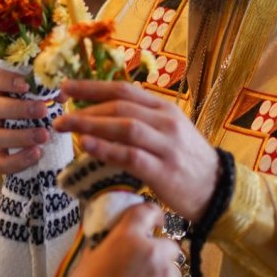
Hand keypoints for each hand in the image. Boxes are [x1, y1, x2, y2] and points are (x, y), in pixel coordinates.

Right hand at [0, 66, 50, 173]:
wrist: (41, 141)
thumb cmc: (41, 110)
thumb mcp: (47, 98)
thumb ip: (52, 92)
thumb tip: (62, 93)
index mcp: (1, 91)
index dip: (6, 80)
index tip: (26, 84)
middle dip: (19, 109)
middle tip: (43, 110)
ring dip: (20, 136)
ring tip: (44, 136)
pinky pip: (0, 162)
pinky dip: (18, 160)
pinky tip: (37, 153)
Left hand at [54, 80, 217, 222]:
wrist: (217, 190)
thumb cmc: (186, 160)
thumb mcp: (169, 131)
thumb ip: (141, 120)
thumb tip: (102, 114)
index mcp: (164, 108)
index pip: (124, 90)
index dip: (92, 87)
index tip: (65, 88)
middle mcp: (166, 122)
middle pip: (120, 106)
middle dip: (85, 107)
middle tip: (59, 112)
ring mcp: (166, 145)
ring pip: (124, 127)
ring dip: (91, 124)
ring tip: (65, 125)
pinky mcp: (164, 170)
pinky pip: (131, 156)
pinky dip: (107, 149)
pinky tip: (86, 146)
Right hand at [64, 202, 184, 276]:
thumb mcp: (87, 264)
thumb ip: (101, 249)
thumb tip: (103, 245)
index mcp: (127, 237)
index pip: (146, 211)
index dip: (152, 214)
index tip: (154, 220)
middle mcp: (151, 250)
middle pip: (168, 244)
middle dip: (160, 253)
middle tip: (145, 266)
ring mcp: (166, 273)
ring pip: (173, 269)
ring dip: (163, 276)